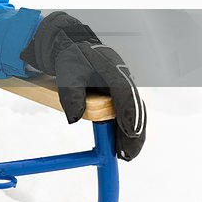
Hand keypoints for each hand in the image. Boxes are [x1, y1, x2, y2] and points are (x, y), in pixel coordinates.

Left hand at [22, 11, 146, 160]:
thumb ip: (71, 93)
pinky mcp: (121, 94)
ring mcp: (125, 85)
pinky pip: (129, 113)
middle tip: (126, 154)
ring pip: (135, 112)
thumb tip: (75, 117)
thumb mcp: (67, 71)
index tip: (129, 132)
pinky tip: (122, 146)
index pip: (124, 91)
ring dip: (133, 135)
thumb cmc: (72, 58)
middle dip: (134, 132)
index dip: (128, 113)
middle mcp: (124, 77)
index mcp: (112, 67)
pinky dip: (128, 130)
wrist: (75, 47)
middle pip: (135, 107)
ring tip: (125, 155)